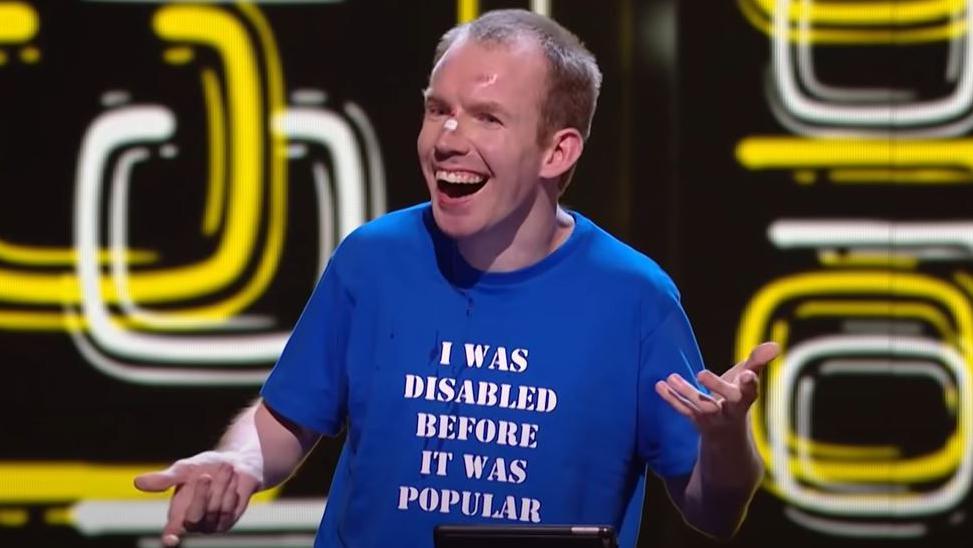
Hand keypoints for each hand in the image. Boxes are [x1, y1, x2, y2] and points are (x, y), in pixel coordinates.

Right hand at [134, 451, 261, 546]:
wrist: (236, 463)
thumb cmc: (206, 467)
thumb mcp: (185, 469)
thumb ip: (165, 479)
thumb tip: (137, 482)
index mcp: (176, 514)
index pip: (170, 533)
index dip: (169, 538)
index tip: (170, 541)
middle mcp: (192, 523)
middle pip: (193, 518)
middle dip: (200, 496)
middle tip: (205, 476)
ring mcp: (211, 525)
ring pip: (213, 511)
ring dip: (220, 487)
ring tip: (225, 469)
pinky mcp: (227, 522)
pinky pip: (228, 510)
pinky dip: (230, 492)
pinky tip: (232, 481)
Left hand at [655, 342, 779, 437]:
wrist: (728, 434)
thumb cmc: (738, 398)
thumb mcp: (748, 380)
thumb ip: (758, 361)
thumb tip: (776, 345)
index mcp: (746, 398)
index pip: (751, 392)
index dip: (749, 384)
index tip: (746, 374)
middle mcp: (732, 410)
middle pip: (727, 400)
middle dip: (716, 387)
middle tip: (701, 372)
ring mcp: (714, 418)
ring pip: (701, 407)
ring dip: (686, 392)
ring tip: (671, 377)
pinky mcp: (697, 422)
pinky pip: (683, 410)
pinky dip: (671, 399)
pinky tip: (659, 385)